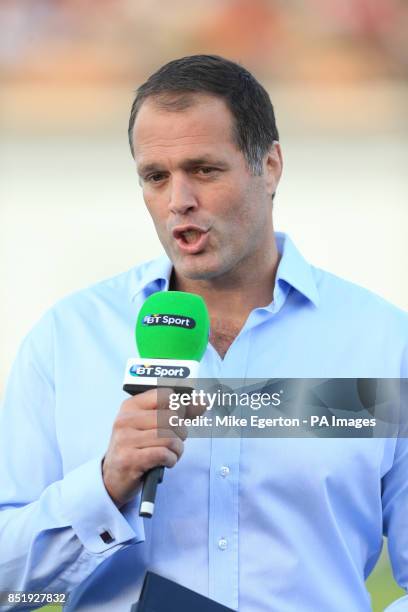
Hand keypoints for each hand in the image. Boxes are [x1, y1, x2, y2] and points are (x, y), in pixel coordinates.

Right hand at [102, 388, 187, 507]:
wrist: (114, 477)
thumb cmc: (138, 447)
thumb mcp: (153, 425)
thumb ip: (179, 412)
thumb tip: (202, 400)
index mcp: (131, 406)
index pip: (165, 395)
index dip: (179, 408)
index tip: (179, 420)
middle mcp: (126, 420)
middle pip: (170, 417)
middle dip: (181, 432)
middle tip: (175, 441)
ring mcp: (126, 440)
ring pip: (169, 437)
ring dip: (177, 449)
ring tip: (170, 454)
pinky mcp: (130, 459)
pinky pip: (164, 454)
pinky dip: (171, 460)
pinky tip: (165, 462)